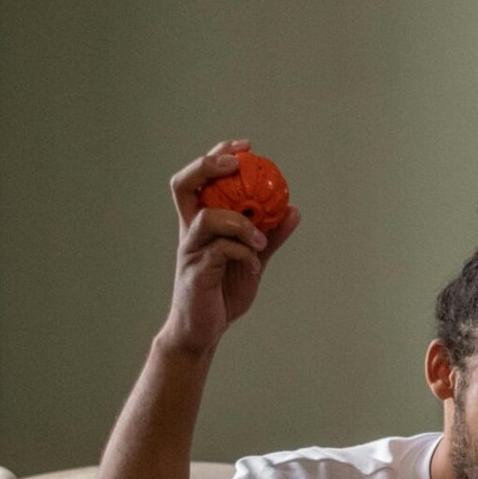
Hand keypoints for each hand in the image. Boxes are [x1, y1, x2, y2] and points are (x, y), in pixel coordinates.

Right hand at [160, 139, 301, 357]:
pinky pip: (221, 251)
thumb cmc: (222, 293)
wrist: (203, 331)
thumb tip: (293, 210)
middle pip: (183, 185)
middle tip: (235, 164)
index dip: (217, 156)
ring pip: (208, 218)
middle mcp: (190, 232)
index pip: (199, 179)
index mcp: (200, 223)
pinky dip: (244, 253)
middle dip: (207, 166)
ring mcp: (191, 251)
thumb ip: (270, 235)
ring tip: (261, 241)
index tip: (244, 147)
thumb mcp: (252, 260)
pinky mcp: (196, 273)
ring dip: (241, 223)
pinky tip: (254, 265)